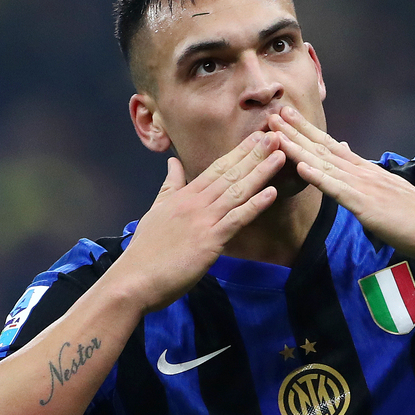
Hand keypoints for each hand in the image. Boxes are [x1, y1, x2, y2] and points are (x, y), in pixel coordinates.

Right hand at [120, 131, 284, 311]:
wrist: (134, 279)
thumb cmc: (145, 250)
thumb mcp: (156, 210)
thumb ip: (170, 186)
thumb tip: (174, 163)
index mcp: (184, 195)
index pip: (216, 168)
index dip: (238, 151)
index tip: (256, 137)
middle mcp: (195, 203)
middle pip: (230, 174)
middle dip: (254, 154)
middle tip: (276, 135)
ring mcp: (203, 220)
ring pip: (237, 191)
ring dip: (260, 173)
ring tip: (280, 155)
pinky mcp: (209, 241)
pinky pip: (236, 220)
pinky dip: (255, 206)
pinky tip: (272, 193)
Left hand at [269, 106, 414, 264]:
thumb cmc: (414, 215)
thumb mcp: (385, 189)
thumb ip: (363, 173)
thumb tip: (346, 152)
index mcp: (364, 170)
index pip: (330, 146)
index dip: (306, 131)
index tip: (287, 118)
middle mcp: (361, 172)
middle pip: (322, 148)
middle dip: (295, 132)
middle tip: (273, 114)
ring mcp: (363, 186)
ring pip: (324, 163)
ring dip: (298, 147)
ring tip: (276, 133)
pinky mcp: (366, 205)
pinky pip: (337, 189)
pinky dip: (318, 176)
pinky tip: (300, 166)